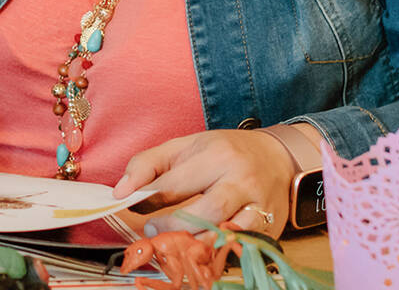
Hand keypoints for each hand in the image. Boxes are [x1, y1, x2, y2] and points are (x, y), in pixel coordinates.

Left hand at [113, 128, 296, 236]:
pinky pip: (239, 248)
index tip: (132, 206)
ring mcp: (259, 207)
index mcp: (217, 156)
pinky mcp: (271, 228)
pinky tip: (201, 249)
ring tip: (173, 242)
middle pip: (203, 214)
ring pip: (223, 235)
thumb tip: (120, 191)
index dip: (147, 199)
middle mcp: (241, 180)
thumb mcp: (184, 146)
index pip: (174, 184)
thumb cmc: (224, 152)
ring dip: (192, 244)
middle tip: (152, 230)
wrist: (278, 157)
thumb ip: (148, 164)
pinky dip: (217, 252)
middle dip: (171, 227)